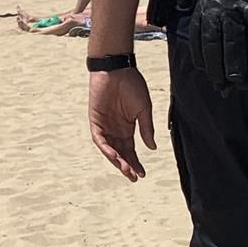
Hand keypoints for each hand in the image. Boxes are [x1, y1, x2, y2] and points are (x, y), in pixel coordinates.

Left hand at [89, 66, 155, 181]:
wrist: (117, 69)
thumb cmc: (132, 85)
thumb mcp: (143, 109)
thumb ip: (146, 128)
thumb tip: (152, 148)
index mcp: (128, 128)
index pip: (131, 150)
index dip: (136, 163)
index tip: (142, 174)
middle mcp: (115, 129)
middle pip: (120, 153)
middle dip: (126, 166)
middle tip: (133, 177)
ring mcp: (105, 125)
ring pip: (109, 149)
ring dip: (116, 160)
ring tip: (125, 170)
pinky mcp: (95, 120)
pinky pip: (99, 138)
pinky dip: (105, 148)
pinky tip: (114, 155)